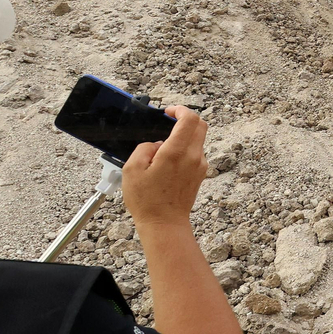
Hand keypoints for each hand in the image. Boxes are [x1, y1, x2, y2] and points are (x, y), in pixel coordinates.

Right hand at [123, 107, 209, 227]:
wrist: (165, 223)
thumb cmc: (147, 201)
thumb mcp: (132, 170)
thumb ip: (144, 148)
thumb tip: (157, 144)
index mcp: (176, 152)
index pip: (190, 119)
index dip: (180, 110)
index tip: (168, 112)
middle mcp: (193, 156)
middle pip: (200, 125)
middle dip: (185, 119)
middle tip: (168, 123)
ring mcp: (200, 165)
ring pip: (198, 139)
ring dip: (184, 136)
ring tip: (162, 149)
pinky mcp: (201, 173)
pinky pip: (196, 153)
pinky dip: (185, 149)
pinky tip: (168, 161)